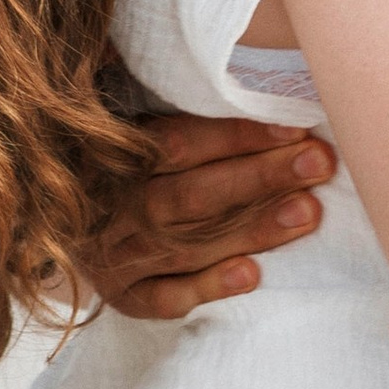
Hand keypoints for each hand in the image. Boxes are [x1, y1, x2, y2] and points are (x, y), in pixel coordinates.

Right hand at [81, 114, 339, 322]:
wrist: (70, 227)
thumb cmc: (125, 169)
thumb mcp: (132, 129)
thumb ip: (175, 113)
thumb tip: (240, 90)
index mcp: (111, 156)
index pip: (176, 143)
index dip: (236, 136)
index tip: (293, 129)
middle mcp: (112, 207)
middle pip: (191, 194)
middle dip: (260, 177)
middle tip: (318, 163)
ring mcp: (116, 257)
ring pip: (188, 244)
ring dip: (252, 229)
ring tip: (308, 212)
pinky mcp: (126, 297)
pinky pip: (165, 298)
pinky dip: (208, 286)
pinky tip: (252, 274)